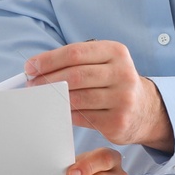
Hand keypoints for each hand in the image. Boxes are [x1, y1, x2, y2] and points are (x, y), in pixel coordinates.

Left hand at [25, 41, 173, 149]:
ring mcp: (123, 99)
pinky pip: (83, 117)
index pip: (75, 53)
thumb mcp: (103, 62)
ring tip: (41, 97)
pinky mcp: (118, 121)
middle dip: (48, 80)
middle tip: (32, 84)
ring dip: (54, 98)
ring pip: (78, 98)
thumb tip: (36, 69)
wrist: (144, 108)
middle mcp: (123, 73)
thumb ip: (76, 61)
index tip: (30, 66)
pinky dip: (66, 113)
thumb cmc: (113, 81)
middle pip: (75, 75)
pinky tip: (58, 110)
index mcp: (116, 52)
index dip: (49, 60)